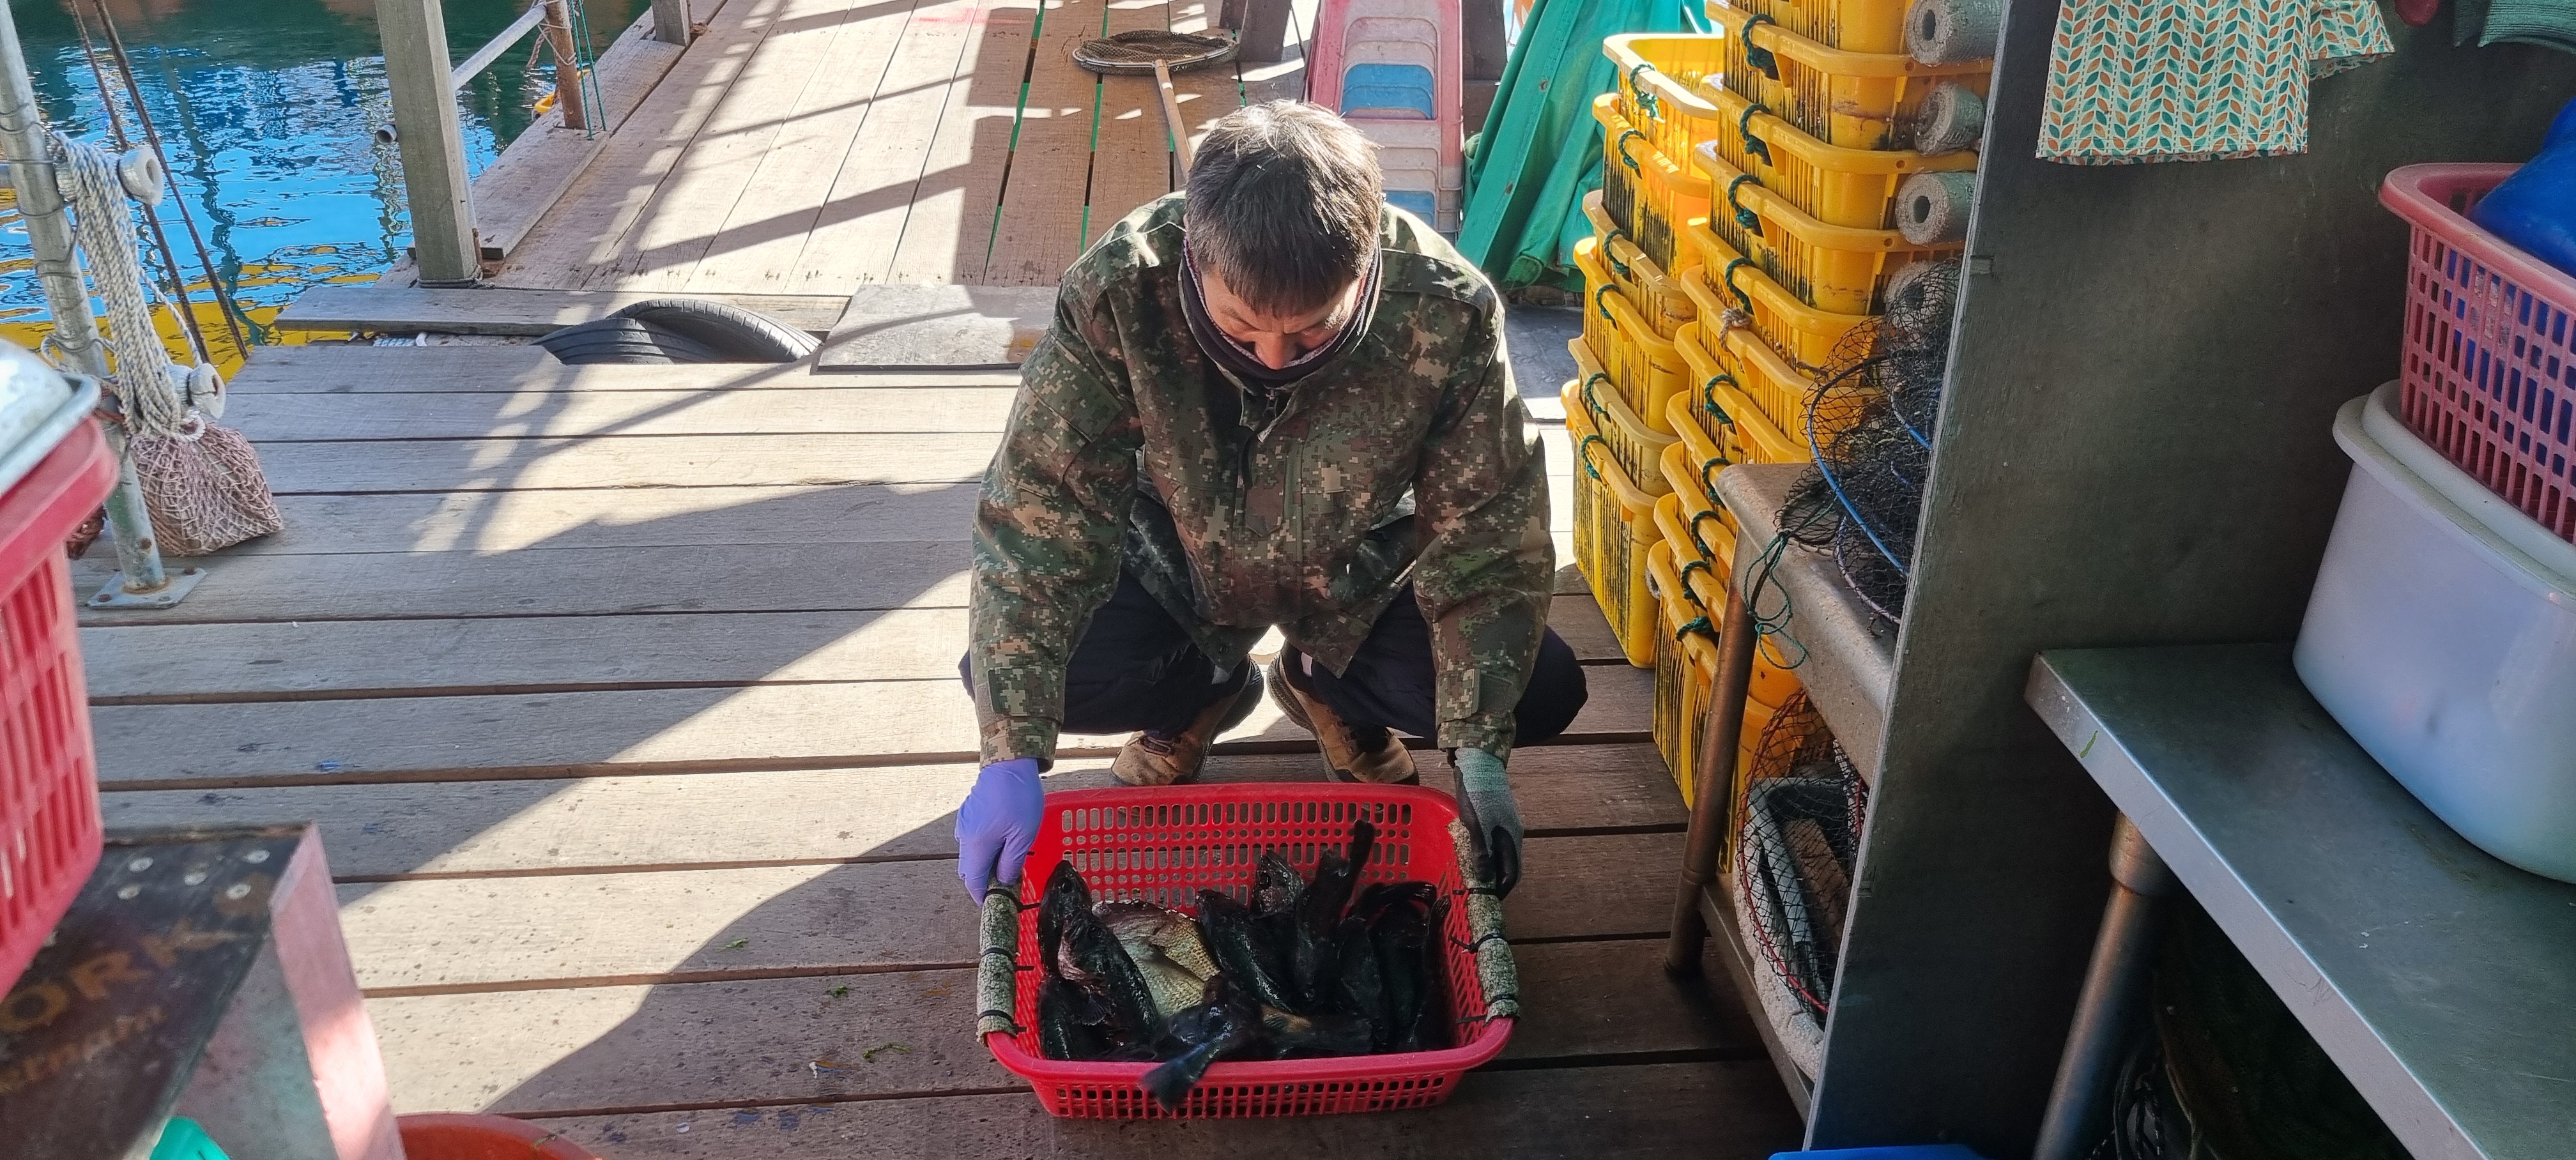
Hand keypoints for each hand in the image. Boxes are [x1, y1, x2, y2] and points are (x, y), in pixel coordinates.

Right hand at [956, 758, 1044, 899]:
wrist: (1008, 762)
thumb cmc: (1019, 800)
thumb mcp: (1023, 836)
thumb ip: (1010, 862)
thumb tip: (1002, 881)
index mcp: (976, 846)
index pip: (973, 881)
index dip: (981, 896)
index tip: (993, 904)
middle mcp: (964, 837)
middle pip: (969, 869)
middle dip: (983, 880)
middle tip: (1005, 884)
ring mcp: (964, 823)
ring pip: (970, 854)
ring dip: (984, 863)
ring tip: (1006, 862)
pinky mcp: (968, 813)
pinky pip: (972, 839)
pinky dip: (983, 848)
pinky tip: (1000, 842)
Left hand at [1451, 748, 1522, 896]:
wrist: (1479, 762)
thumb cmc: (1477, 794)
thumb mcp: (1476, 825)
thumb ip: (1481, 852)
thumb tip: (1485, 880)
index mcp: (1511, 838)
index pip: (1511, 873)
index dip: (1501, 890)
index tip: (1486, 900)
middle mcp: (1512, 834)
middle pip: (1508, 866)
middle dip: (1496, 881)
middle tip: (1478, 892)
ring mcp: (1505, 825)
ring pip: (1501, 854)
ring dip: (1490, 868)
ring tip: (1474, 877)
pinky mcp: (1496, 817)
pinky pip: (1494, 843)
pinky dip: (1486, 854)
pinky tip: (1472, 855)